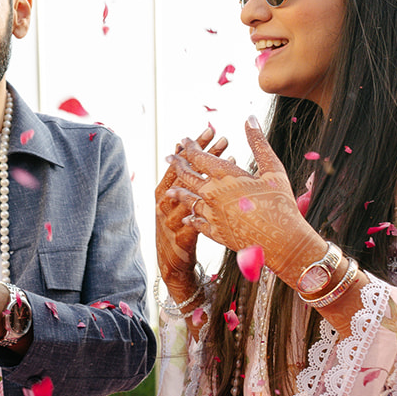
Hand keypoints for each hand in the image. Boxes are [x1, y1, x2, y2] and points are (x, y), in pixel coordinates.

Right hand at [155, 125, 227, 302]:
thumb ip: (185, 186)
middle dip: (203, 153)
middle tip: (222, 136)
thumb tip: (200, 162)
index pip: (179, 163)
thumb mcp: (177, 208)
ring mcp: (174, 219)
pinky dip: (211, 202)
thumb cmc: (177, 232)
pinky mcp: (182, 236)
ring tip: (231, 156)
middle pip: (185, 172)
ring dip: (211, 173)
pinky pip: (197, 217)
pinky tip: (228, 194)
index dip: (193, 146)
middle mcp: (167, 203)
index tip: (209, 130)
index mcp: (165, 193)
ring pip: (191, 190)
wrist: (171, 265)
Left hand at [167, 117, 324, 282]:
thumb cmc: (281, 203)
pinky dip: (191, 218)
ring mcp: (212, 215)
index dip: (190, 147)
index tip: (183, 140)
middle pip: (189, 176)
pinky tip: (188, 217)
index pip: (200, 157)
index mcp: (225, 176)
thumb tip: (250, 118)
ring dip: (179, 191)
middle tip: (169, 157)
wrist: (283, 241)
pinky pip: (198, 223)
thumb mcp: (273, 169)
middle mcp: (213, 194)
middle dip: (178, 165)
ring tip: (170, 188)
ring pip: (189, 200)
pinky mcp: (216, 233)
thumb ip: (258, 142)